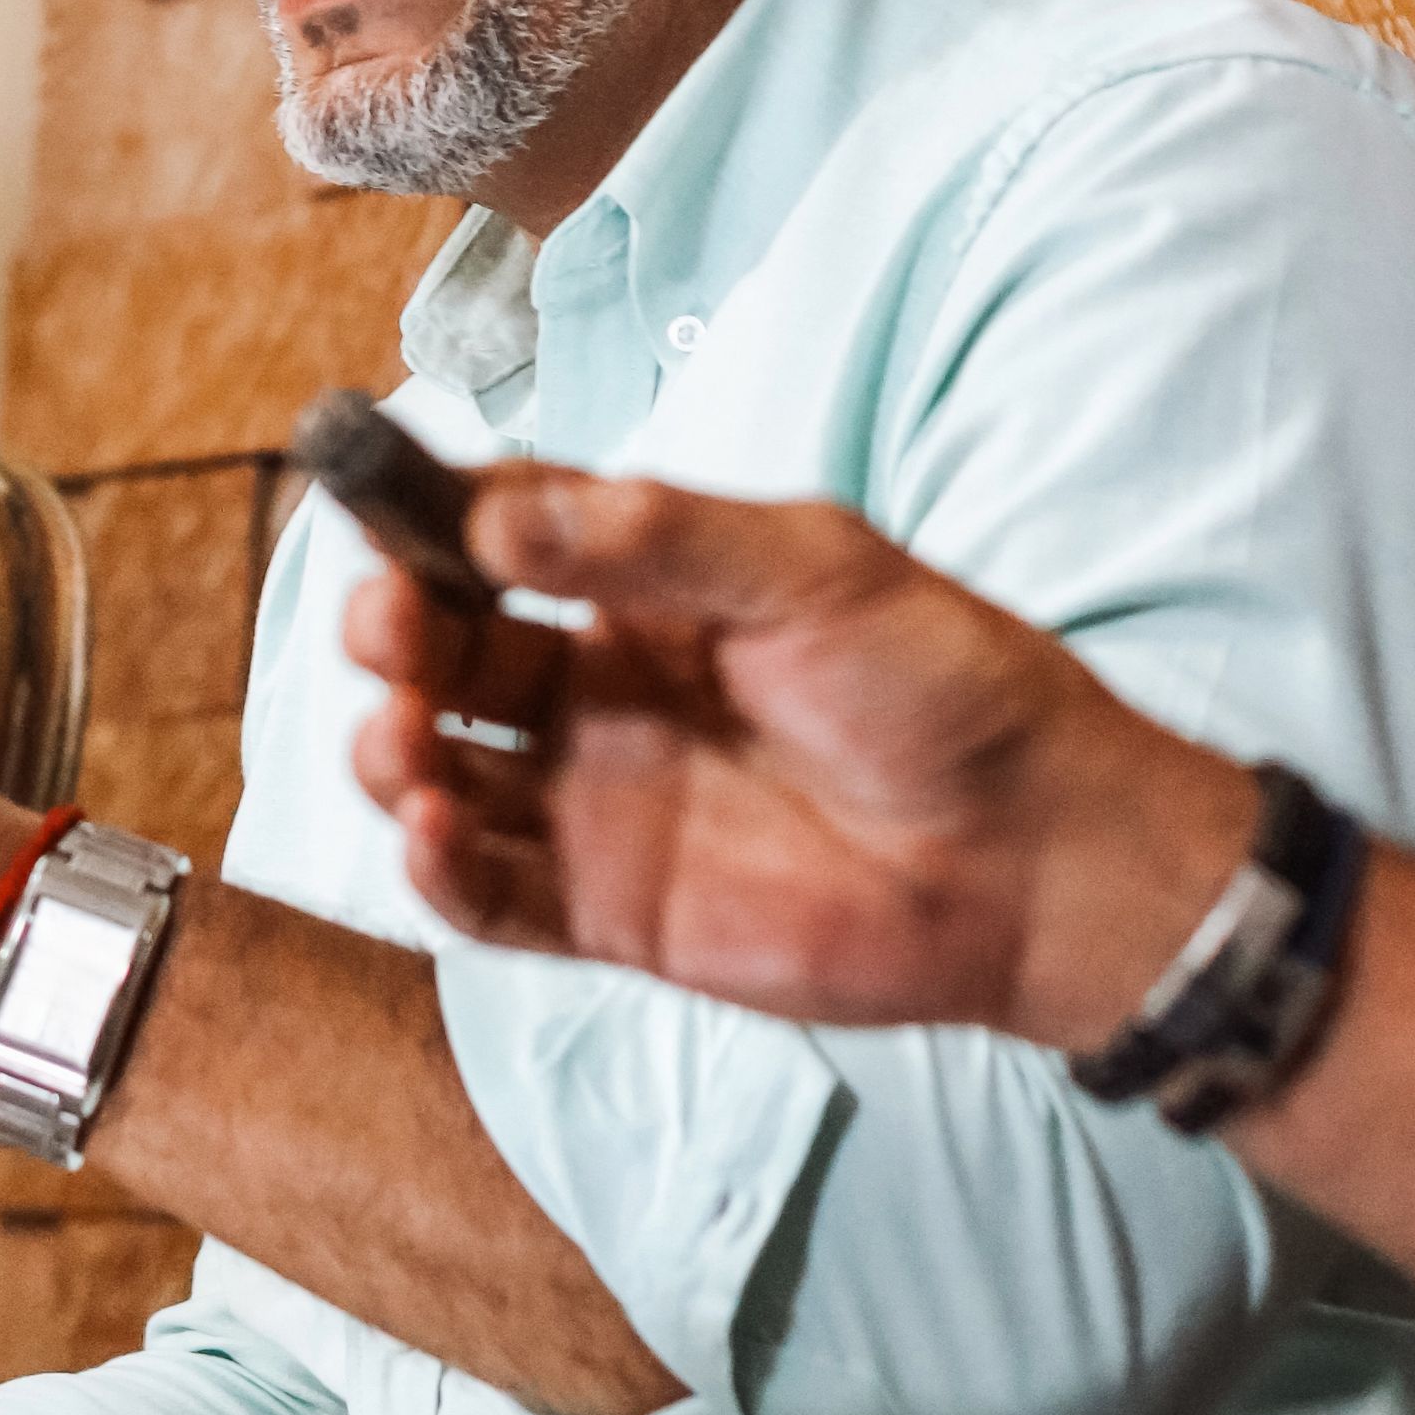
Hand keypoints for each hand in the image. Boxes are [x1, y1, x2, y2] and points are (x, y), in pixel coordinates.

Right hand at [344, 469, 1248, 1051]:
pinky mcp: (613, 913)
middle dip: (391, 632)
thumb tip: (494, 514)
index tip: (373, 502)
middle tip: (392, 628)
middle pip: (446, 653)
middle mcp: (601, 691)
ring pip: (440, 773)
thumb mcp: (811, 567)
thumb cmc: (947, 686)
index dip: (425, 522)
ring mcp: (600, 803)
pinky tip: (429, 831)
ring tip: (408, 739)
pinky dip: (434, 869)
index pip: (496, 541)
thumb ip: (652, 537)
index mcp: (644, 590)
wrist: (1040, 855)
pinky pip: (489, 897)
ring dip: (390, 748)